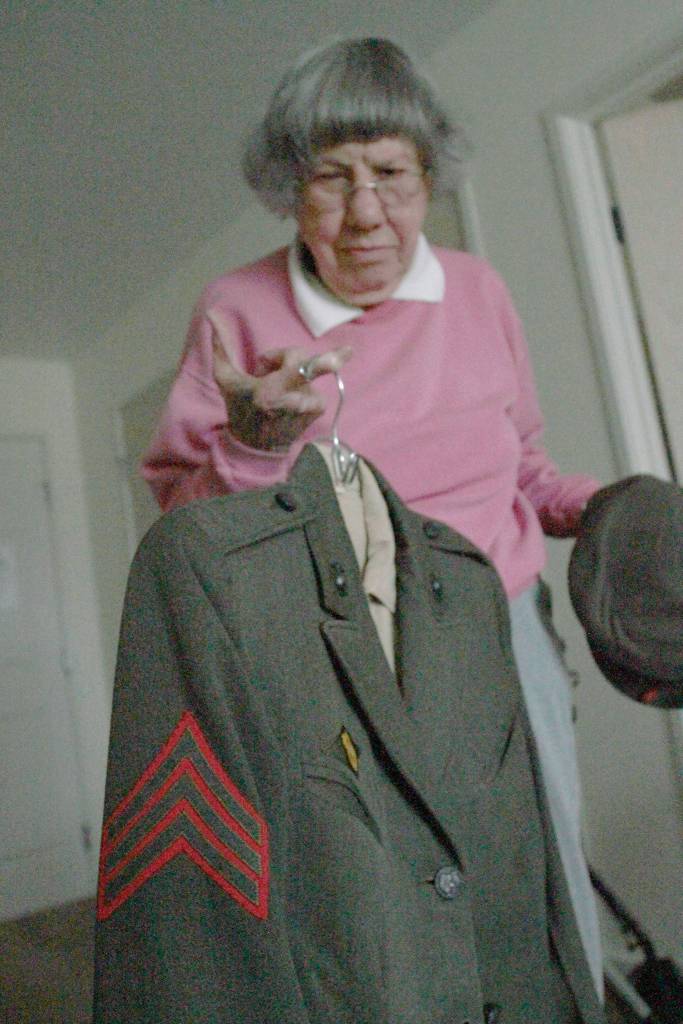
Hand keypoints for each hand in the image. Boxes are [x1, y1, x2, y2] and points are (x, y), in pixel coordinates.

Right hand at [212, 337, 352, 449]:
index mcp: (270, 391)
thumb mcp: (226, 380)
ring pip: (307, 374)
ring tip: (277, 390)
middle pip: (307, 364)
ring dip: (292, 376)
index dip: (325, 361)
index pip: (299, 368)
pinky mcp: (317, 412)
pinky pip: (314, 387)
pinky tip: (289, 399)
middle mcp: (293, 400)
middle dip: (292, 358)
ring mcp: (308, 407)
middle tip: (273, 369)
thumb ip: (220, 348)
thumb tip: (211, 315)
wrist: (256, 447)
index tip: (348, 353)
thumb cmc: (239, 408)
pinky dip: (302, 388)